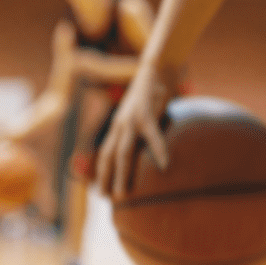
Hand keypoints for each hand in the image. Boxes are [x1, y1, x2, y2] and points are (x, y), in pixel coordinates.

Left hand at [96, 63, 173, 199]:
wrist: (156, 65)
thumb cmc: (154, 89)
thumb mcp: (144, 111)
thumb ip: (143, 129)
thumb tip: (152, 149)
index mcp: (119, 124)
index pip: (104, 152)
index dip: (101, 172)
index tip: (100, 190)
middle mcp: (120, 123)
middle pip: (108, 156)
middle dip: (104, 178)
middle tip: (104, 199)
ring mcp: (132, 119)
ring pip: (123, 151)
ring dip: (121, 173)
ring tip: (123, 193)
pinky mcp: (147, 113)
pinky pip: (153, 136)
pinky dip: (158, 151)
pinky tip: (165, 165)